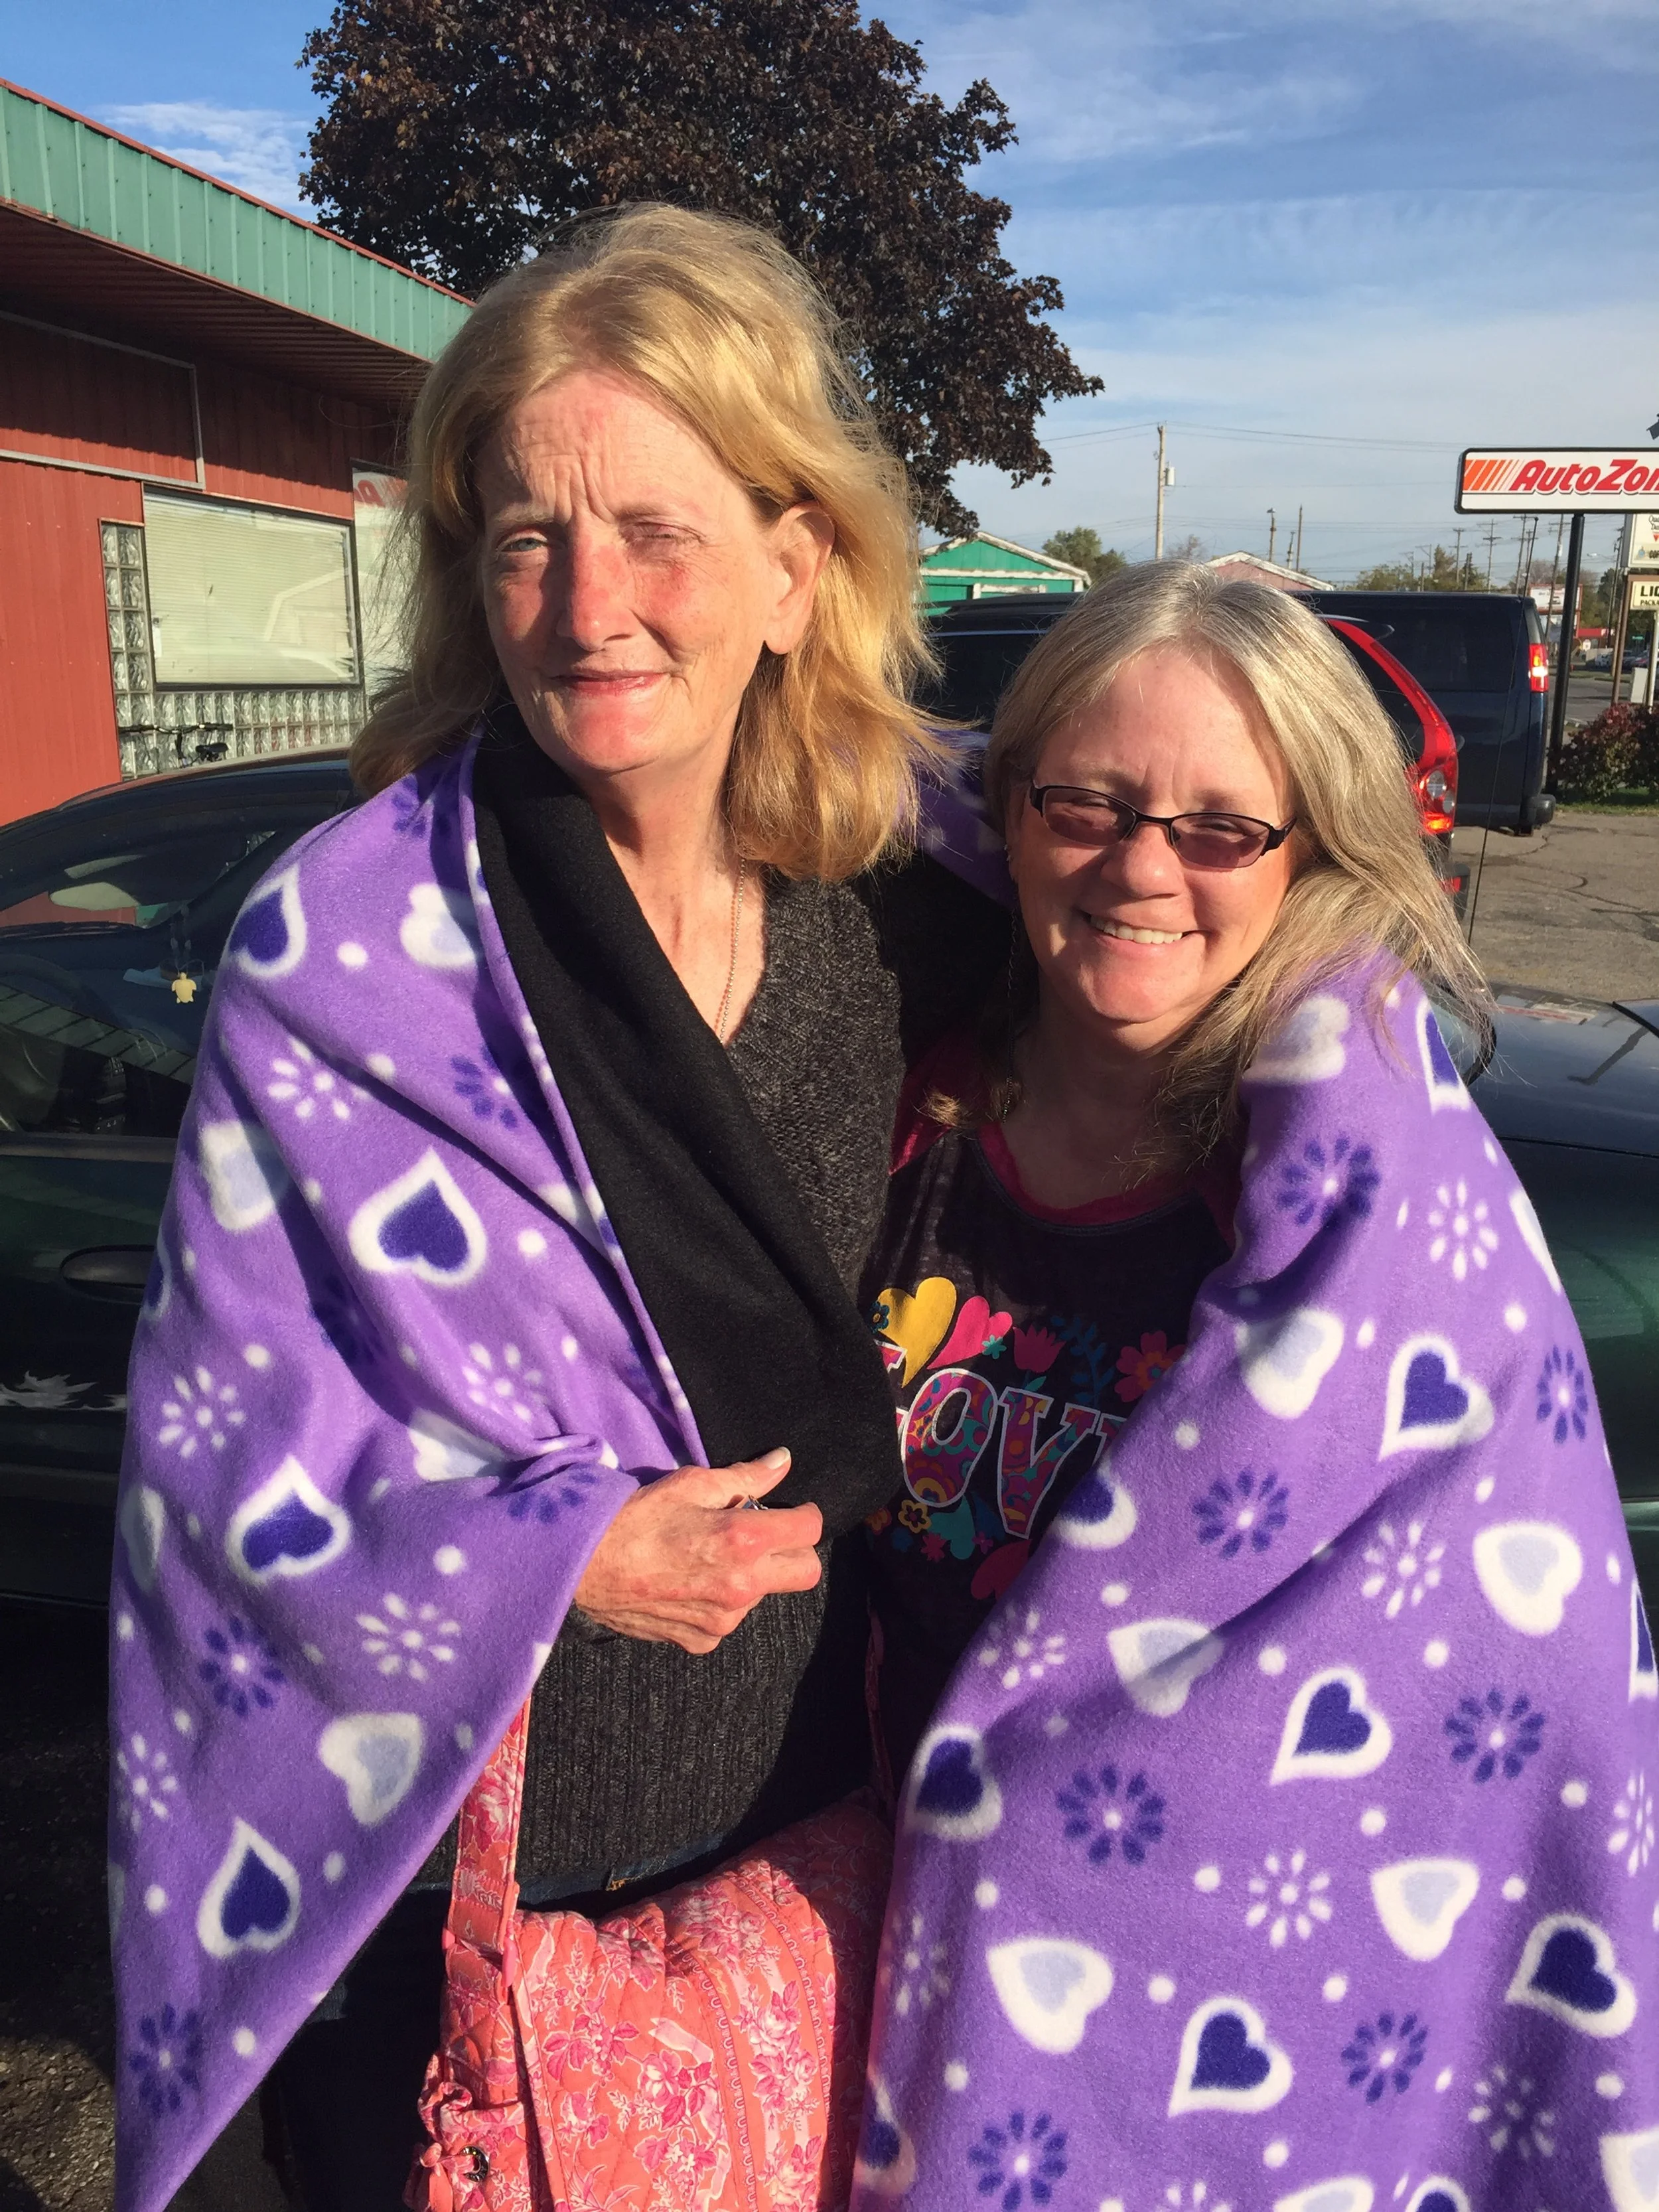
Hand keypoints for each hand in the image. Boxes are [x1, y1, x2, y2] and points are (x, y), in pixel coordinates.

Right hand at [572, 1448, 822, 1653]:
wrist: (584, 1567)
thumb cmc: (635, 1518)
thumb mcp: (691, 1484)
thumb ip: (745, 1478)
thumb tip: (782, 1462)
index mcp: (744, 1541)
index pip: (810, 1530)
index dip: (803, 1514)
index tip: (791, 1510)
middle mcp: (742, 1587)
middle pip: (806, 1572)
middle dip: (794, 1550)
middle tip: (764, 1534)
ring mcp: (723, 1620)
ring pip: (764, 1595)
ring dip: (752, 1575)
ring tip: (710, 1556)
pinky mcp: (701, 1641)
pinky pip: (729, 1619)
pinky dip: (720, 1601)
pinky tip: (689, 1582)